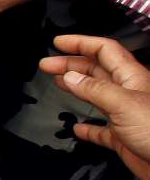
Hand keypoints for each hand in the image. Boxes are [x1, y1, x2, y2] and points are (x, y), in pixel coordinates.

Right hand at [40, 34, 149, 179]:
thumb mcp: (124, 103)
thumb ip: (94, 89)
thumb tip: (69, 77)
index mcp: (131, 78)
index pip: (104, 50)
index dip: (80, 43)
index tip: (57, 42)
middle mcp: (128, 93)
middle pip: (96, 70)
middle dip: (71, 64)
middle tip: (47, 64)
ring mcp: (125, 115)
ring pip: (96, 95)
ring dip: (76, 87)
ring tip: (57, 83)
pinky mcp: (123, 137)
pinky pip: (101, 130)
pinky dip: (87, 127)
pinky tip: (77, 128)